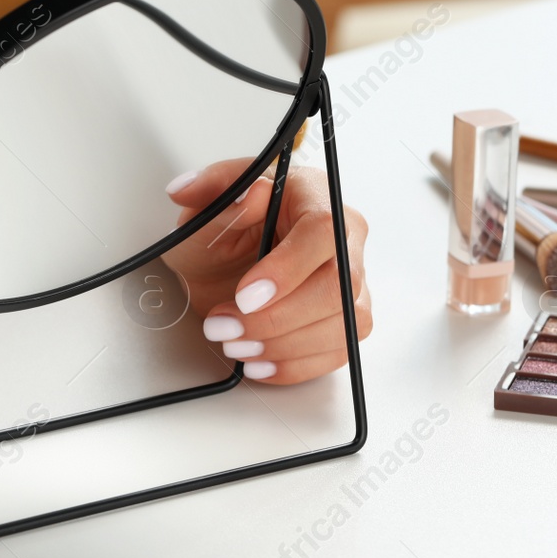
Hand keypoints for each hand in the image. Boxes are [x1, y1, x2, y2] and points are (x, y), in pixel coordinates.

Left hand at [161, 157, 371, 384]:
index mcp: (314, 194)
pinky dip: (297, 365)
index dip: (287, 269)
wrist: (223, 260)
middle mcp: (345, 236)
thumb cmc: (221, 225)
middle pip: (337, 286)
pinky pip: (340, 350)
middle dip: (277, 318)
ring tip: (235, 345)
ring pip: (345, 323)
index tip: (244, 296)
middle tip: (226, 327)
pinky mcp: (349, 317)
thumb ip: (216, 192)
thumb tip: (244, 194)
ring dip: (285, 346)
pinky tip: (260, 363)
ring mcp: (353, 279)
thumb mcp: (203, 205)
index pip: (322, 231)